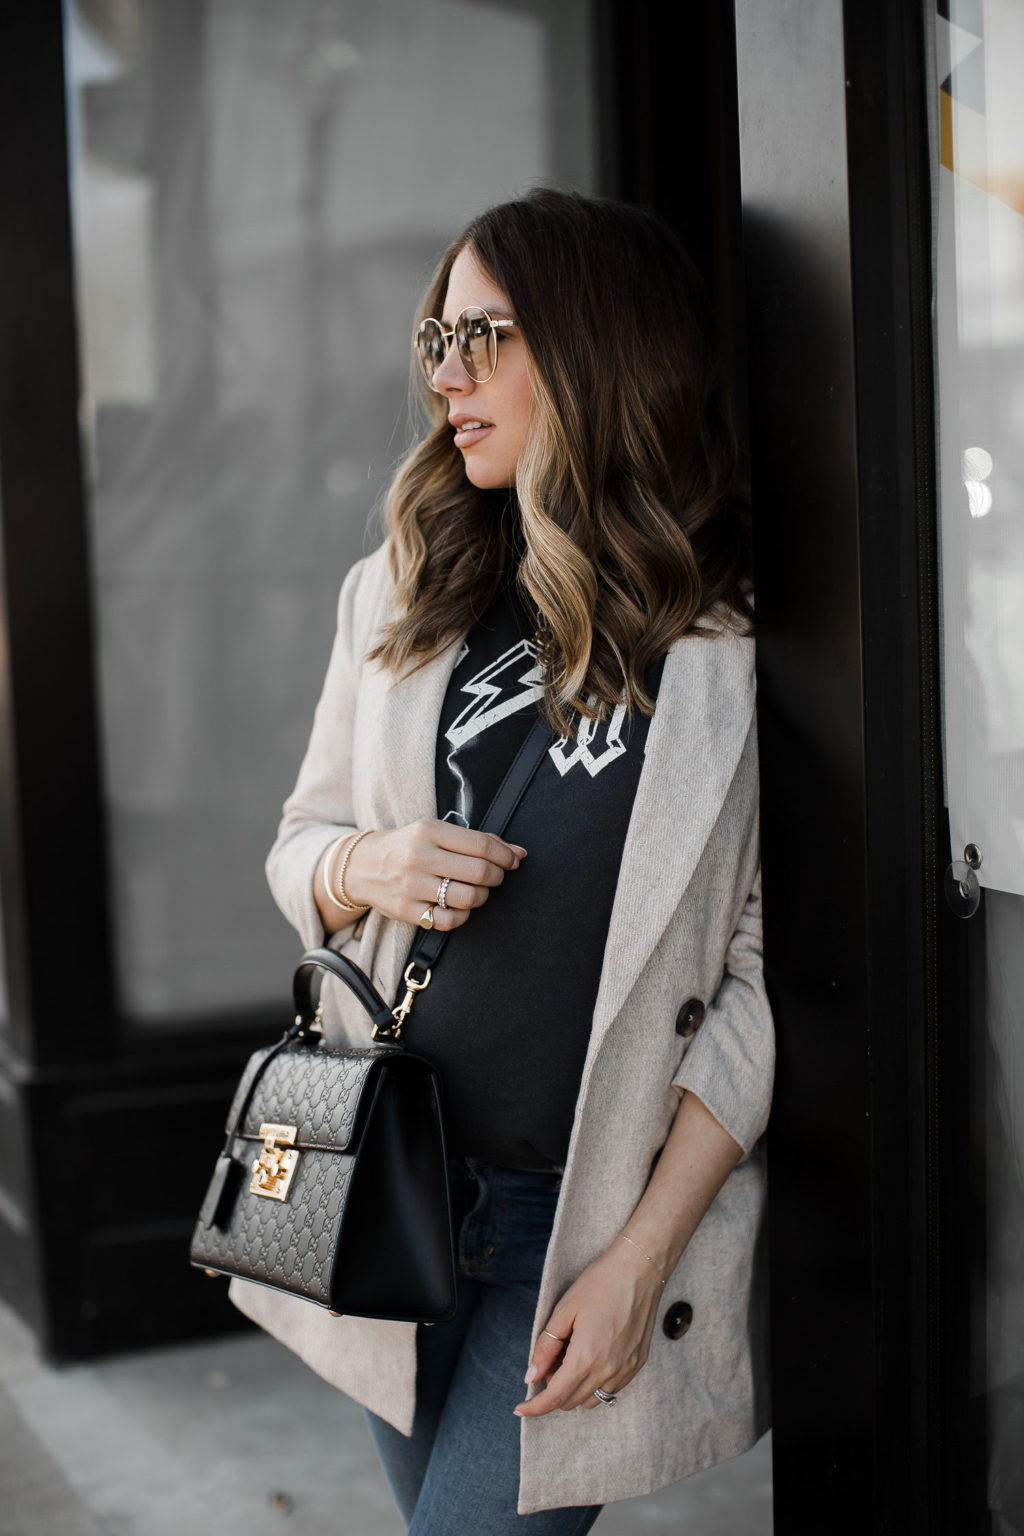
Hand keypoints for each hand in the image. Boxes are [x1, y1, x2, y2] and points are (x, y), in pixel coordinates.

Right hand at [343, 820, 526, 930]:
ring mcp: (411, 886)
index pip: (481, 845)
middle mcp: (419, 857)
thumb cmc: (407, 846)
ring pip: (467, 898)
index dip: (505, 855)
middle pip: (478, 872)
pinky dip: (463, 916)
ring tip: (477, 891)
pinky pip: (449, 920)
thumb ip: (474, 840)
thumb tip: (517, 852)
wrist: (362, 866)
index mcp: (429, 831)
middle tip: (495, 877)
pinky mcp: (406, 910)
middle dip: (496, 876)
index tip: (513, 860)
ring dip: (482, 897)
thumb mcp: (434, 832)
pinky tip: (460, 907)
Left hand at [512, 1240, 663, 1416]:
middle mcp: (608, 1371)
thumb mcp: (564, 1310)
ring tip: (569, 1358)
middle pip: (571, 1401)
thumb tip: (531, 1375)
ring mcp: (626, 1370)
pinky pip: (611, 1388)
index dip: (534, 1407)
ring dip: (574, 1389)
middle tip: (547, 1362)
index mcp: (586, 1358)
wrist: (640, 1269)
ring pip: (592, 1399)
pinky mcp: (637, 1364)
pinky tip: (590, 1357)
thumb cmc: (600, 1283)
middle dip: (552, 1390)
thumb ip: (546, 1346)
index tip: (519, 1409)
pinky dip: (594, 1383)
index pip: (554, 1397)